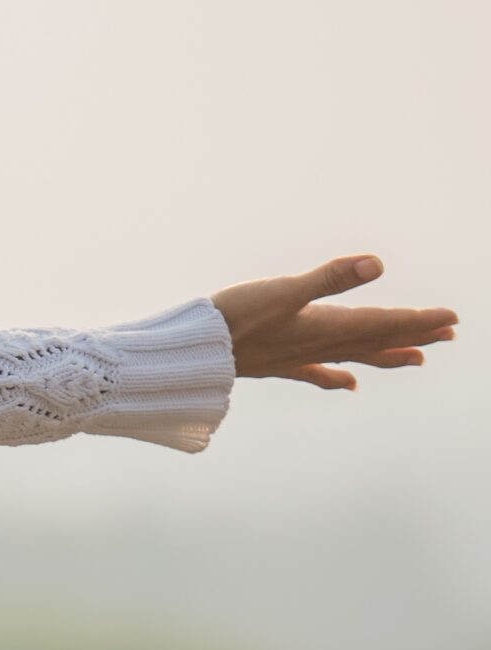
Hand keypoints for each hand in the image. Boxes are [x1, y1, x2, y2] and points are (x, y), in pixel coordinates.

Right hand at [209, 253, 458, 390]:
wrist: (195, 352)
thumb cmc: (235, 318)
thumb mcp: (283, 290)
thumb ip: (330, 278)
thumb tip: (377, 264)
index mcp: (326, 326)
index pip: (383, 323)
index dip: (419, 320)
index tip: (452, 318)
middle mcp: (320, 345)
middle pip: (377, 341)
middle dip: (413, 335)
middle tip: (448, 333)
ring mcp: (300, 357)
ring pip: (355, 356)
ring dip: (388, 355)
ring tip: (417, 358)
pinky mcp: (279, 364)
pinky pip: (318, 373)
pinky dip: (338, 377)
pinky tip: (351, 385)